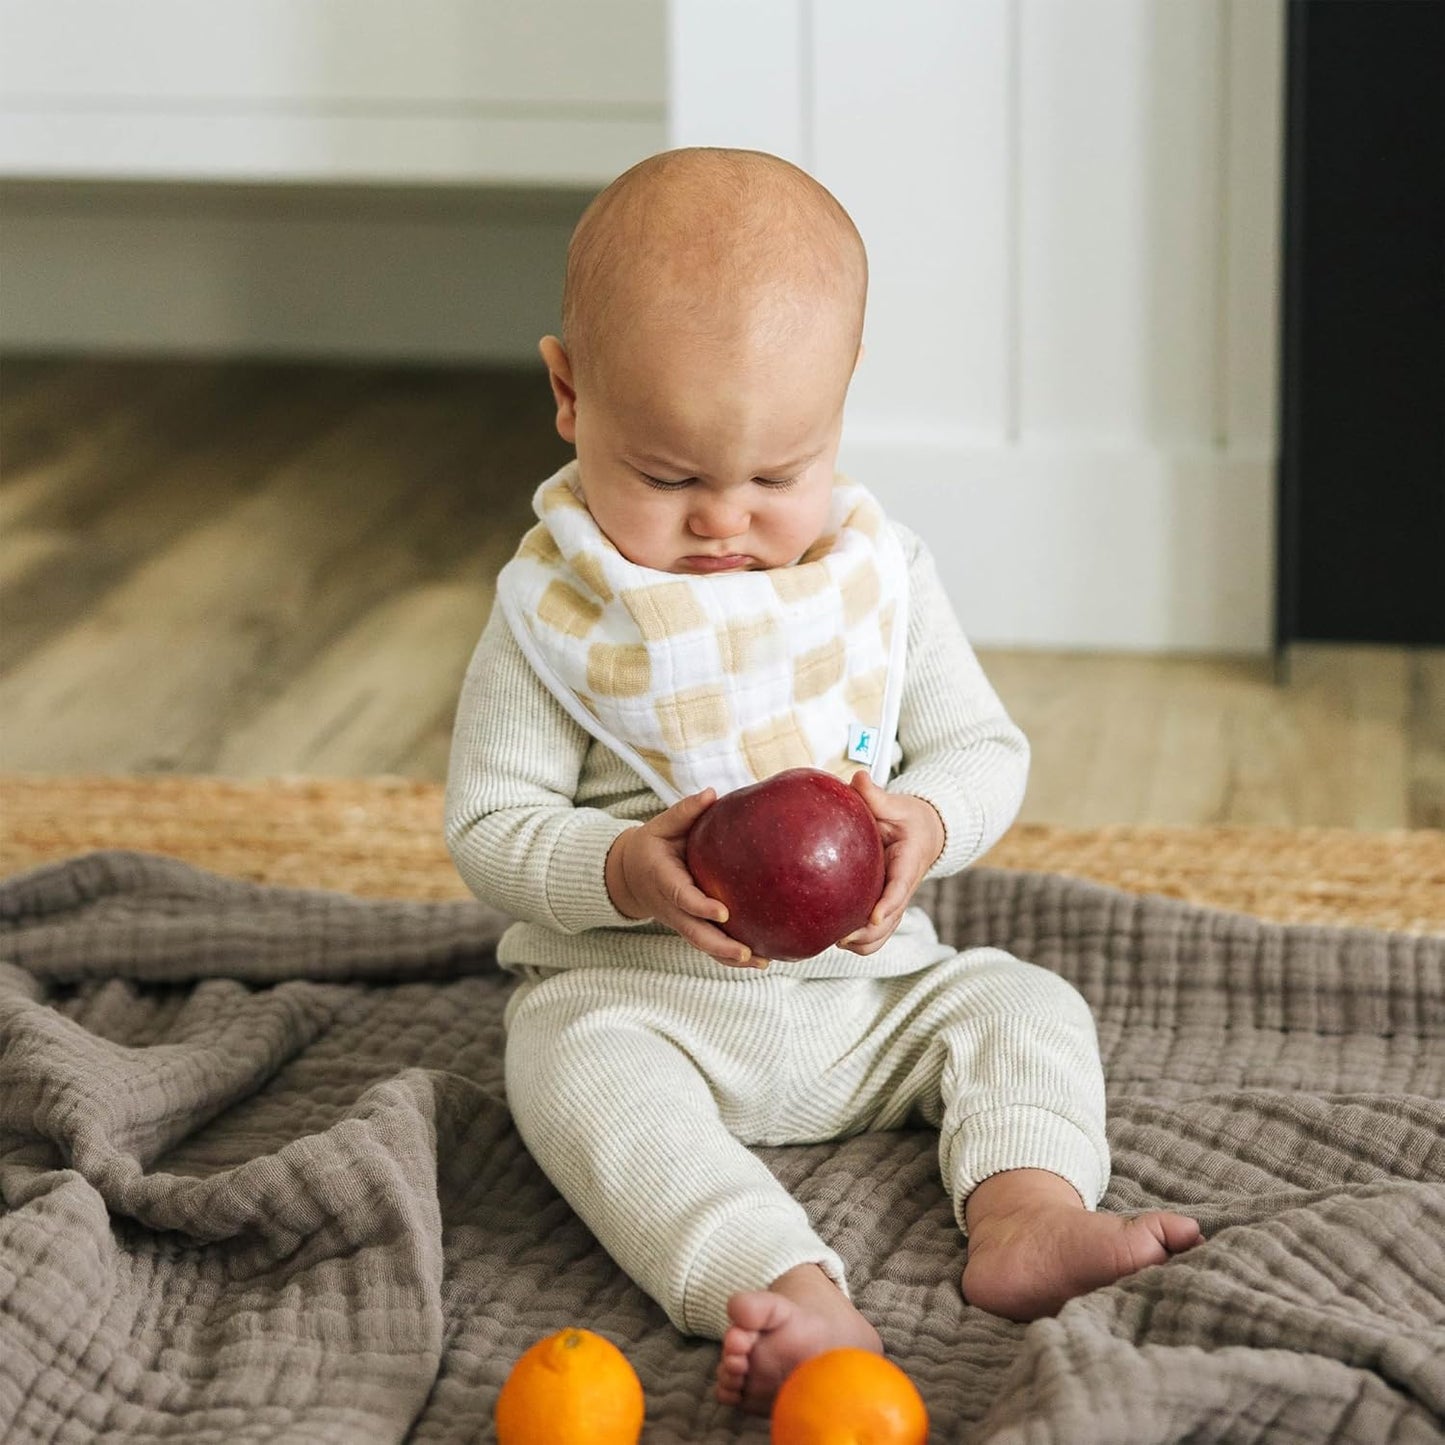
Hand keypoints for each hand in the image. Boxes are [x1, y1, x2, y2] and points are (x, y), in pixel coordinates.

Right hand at [605, 789, 758, 967]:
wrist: (630, 875)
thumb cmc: (653, 846)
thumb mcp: (661, 825)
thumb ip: (685, 812)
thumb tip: (712, 794)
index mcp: (663, 879)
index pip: (682, 897)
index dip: (701, 907)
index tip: (723, 913)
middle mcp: (671, 907)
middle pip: (694, 933)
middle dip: (720, 946)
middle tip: (746, 952)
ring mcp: (681, 921)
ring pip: (704, 945)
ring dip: (730, 958)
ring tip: (762, 962)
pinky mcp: (691, 928)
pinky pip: (710, 945)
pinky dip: (731, 957)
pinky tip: (762, 959)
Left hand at [838, 771, 944, 954]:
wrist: (925, 832)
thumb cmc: (909, 818)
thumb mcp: (897, 804)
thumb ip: (877, 796)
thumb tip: (858, 778)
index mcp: (908, 864)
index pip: (900, 889)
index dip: (888, 905)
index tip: (874, 917)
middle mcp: (903, 887)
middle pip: (892, 921)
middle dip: (870, 934)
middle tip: (841, 937)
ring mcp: (895, 900)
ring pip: (884, 932)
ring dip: (864, 942)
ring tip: (835, 941)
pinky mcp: (885, 904)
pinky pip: (876, 930)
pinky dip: (861, 939)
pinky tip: (834, 936)